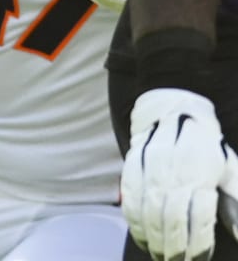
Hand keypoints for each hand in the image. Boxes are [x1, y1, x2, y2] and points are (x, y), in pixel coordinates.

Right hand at [122, 87, 237, 260]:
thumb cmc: (206, 148)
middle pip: (171, 218)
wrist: (173, 111)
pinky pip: (130, 197)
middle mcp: (173, 171)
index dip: (198, 243)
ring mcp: (149, 167)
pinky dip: (134, 220)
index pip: (198, 216)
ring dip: (153, 239)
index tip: (198, 258)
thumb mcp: (229, 170)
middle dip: (174, 247)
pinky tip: (141, 236)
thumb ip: (235, 202)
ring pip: (148, 211)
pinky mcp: (132, 164)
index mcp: (201, 173)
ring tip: (160, 255)